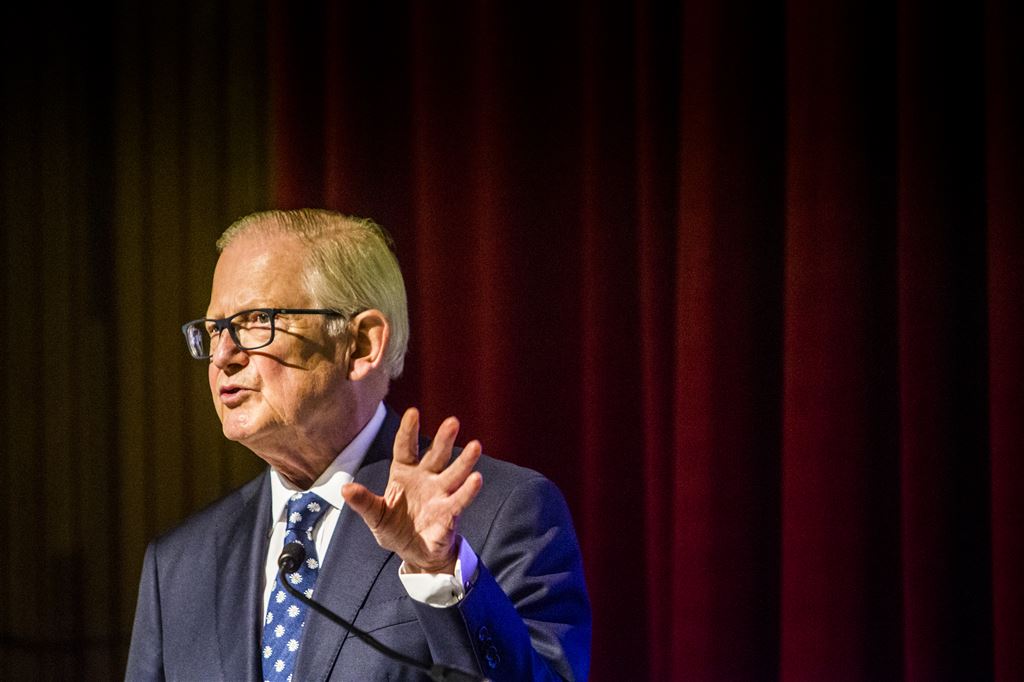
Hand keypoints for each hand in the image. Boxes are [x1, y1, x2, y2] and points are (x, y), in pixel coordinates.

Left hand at [342, 408, 483, 573]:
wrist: (415, 553)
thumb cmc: (395, 529)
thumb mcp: (375, 516)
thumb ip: (363, 502)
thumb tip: (344, 488)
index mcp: (404, 474)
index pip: (406, 448)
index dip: (409, 431)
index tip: (414, 412)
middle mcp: (425, 478)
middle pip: (435, 455)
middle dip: (444, 439)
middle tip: (452, 422)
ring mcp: (440, 493)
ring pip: (453, 473)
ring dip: (464, 460)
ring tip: (476, 446)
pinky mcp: (449, 512)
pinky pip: (459, 499)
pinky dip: (468, 490)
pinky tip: (476, 479)